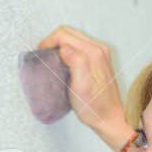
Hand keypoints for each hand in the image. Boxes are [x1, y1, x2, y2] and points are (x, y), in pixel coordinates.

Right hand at [34, 24, 129, 147]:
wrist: (111, 119)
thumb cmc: (95, 108)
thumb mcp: (81, 87)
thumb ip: (76, 63)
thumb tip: (64, 49)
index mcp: (93, 53)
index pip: (64, 35)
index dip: (48, 42)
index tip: (41, 54)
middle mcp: (99, 49)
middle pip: (68, 33)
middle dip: (52, 41)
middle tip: (44, 56)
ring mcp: (100, 53)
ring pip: (74, 38)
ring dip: (60, 45)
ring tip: (51, 59)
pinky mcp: (100, 59)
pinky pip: (79, 46)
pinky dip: (68, 50)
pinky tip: (63, 63)